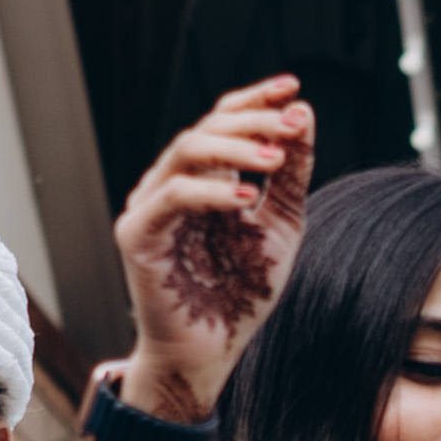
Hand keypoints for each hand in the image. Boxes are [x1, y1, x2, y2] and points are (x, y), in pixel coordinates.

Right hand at [117, 80, 313, 415]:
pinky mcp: (137, 235)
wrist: (211, 353)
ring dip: (235, 149)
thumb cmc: (242, 293)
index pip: (223, 122)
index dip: (255, 100)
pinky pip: (171, 197)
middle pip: (206, 129)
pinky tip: (246, 198)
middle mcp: (171, 183)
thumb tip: (304, 112)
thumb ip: (290, 175)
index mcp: (203, 177)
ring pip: (186, 152)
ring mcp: (150, 206)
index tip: (293, 87)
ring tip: (276, 158)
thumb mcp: (280, 225)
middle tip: (293, 124)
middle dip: (254, 122)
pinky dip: (209, 191)